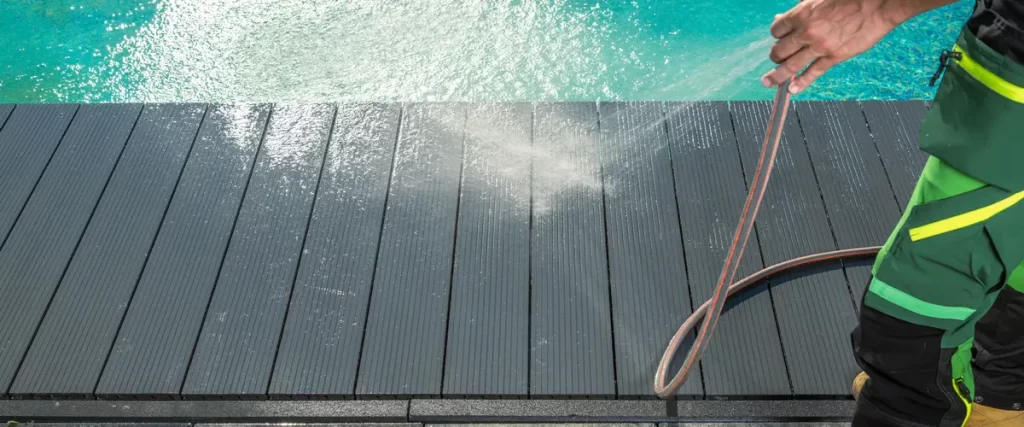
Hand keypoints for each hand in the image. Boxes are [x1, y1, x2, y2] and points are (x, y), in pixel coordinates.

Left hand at [762, 0, 911, 93]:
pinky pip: (813, 73)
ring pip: (790, 65)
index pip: (776, 30)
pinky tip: (792, 89)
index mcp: (801, 14)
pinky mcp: (834, 57)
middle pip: (780, 50)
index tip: (780, 38)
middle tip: (776, 58)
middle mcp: (807, 32)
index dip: (777, 35)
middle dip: (775, 56)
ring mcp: (819, 47)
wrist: (878, 4)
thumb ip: (800, 11)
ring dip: (777, 75)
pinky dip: (801, 83)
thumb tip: (781, 19)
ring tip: (768, 82)